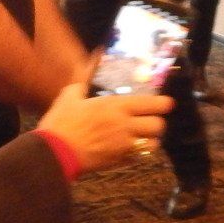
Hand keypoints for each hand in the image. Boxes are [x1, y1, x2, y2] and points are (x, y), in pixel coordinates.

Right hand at [36, 78, 172, 175]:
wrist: (56, 152)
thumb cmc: (62, 122)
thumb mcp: (71, 95)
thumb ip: (83, 79)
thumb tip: (90, 60)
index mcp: (116, 107)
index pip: (151, 104)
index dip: (163, 104)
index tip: (168, 103)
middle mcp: (126, 126)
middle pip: (158, 126)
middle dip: (157, 123)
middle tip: (151, 120)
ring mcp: (124, 146)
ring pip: (152, 144)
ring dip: (150, 139)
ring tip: (143, 136)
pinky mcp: (119, 161)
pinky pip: (138, 157)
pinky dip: (138, 152)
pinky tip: (129, 147)